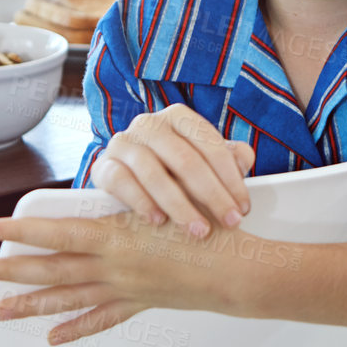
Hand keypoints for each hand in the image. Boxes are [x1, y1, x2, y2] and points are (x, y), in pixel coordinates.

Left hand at [0, 211, 238, 343]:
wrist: (237, 269)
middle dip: (12, 270)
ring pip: (67, 298)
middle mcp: (114, 266)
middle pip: (51, 270)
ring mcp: (124, 289)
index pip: (56, 233)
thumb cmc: (208, 226)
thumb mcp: (167, 196)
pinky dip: (77, 328)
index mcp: (117, 237)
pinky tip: (54, 337)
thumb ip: (132, 194)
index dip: (22, 232)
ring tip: (1, 311)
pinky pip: (101, 319)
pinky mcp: (139, 303)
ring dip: (31, 304)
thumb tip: (108, 184)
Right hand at [91, 104, 255, 237]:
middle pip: (185, 159)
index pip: (209, 145)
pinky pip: (122, 182)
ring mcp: (122, 142)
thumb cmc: (173, 170)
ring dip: (180, 205)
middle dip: (212, 195)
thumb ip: (229, 159)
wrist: (127, 177)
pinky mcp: (102, 165)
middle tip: (229, 223)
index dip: (230, 178)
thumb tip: (244, 159)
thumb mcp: (203, 161)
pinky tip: (158, 220)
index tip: (243, 208)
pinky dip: (141, 202)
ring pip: (154, 172)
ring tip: (198, 230)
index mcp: (178, 116)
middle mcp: (149, 123)